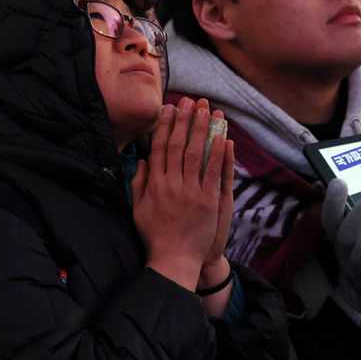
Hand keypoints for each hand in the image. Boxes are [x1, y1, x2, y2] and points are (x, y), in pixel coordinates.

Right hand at [131, 97, 230, 290]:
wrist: (174, 259)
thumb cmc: (155, 235)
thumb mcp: (138, 209)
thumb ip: (139, 184)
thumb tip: (141, 161)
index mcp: (154, 184)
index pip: (159, 147)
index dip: (165, 125)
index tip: (170, 107)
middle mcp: (171, 184)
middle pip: (178, 145)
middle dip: (185, 120)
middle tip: (191, 100)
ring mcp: (190, 192)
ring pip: (196, 154)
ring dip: (202, 130)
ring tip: (207, 110)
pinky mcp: (207, 201)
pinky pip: (213, 173)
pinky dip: (218, 154)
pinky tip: (222, 137)